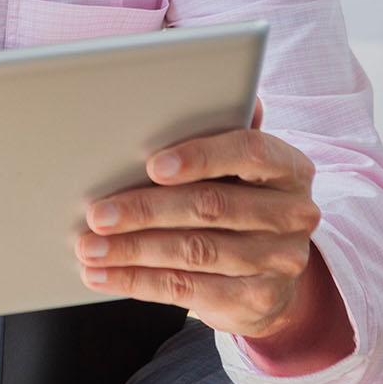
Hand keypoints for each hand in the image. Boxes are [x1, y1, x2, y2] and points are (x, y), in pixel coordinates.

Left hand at [74, 105, 322, 340]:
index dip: (201, 156)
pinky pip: (188, 289)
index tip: (152, 165)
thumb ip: (219, 130)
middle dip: (145, 209)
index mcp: (289, 167)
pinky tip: (104, 275)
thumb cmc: (239, 200)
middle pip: (211, 207)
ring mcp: (280, 261)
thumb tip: (207, 82)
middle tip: (96, 213)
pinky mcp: (258, 301)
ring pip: (193, 252)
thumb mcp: (238, 167)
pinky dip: (138, 281)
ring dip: (132, 249)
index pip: (250, 151)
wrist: (271, 277)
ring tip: (89, 247)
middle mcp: (294, 214)